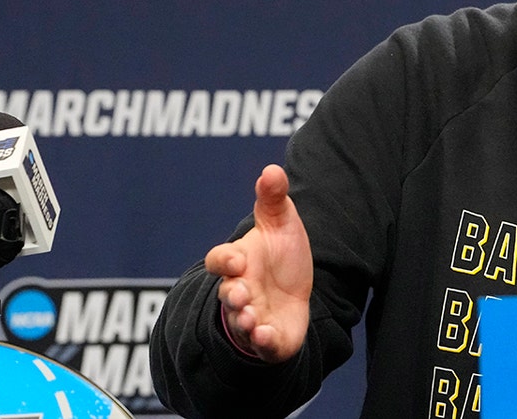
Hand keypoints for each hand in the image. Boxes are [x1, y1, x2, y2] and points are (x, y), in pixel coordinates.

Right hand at [204, 164, 312, 362]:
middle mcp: (240, 291)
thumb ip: (273, 199)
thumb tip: (272, 169)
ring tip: (250, 318)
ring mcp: (251, 316)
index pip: (220, 260)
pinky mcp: (268, 339)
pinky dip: (262, 342)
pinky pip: (261, 345)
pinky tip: (266, 336)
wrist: (296, 294)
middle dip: (232, 294)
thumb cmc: (281, 257)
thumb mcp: (281, 224)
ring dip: (242, 320)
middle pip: (227, 294)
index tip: (237, 258)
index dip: (224, 260)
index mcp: (239, 262)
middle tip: (241, 292)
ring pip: (239, 322)